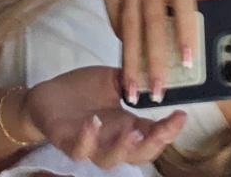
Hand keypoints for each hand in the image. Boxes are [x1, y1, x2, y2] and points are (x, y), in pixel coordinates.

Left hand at [25, 65, 185, 168]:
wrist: (48, 96)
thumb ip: (132, 80)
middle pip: (138, 155)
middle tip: (162, 130)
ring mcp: (91, 144)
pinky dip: (88, 139)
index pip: (153, 135)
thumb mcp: (111, 80)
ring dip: (123, 148)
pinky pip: (79, 150)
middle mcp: (112, 141)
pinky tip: (93, 123)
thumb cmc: (83, 91)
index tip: (181, 114)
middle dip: (153, 144)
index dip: (169, 130)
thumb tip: (155, 71)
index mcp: (126, 126)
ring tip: (132, 130)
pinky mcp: (67, 142)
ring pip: (110, 159)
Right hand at [106, 0, 198, 104]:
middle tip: (158, 93)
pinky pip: (113, 18)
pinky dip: (119, 39)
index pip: (183, 2)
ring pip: (128, 28)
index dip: (186, 32)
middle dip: (154, 61)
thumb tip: (211, 29)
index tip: (188, 62)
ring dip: (130, 61)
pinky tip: (125, 59)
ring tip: (132, 91)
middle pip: (152, 24)